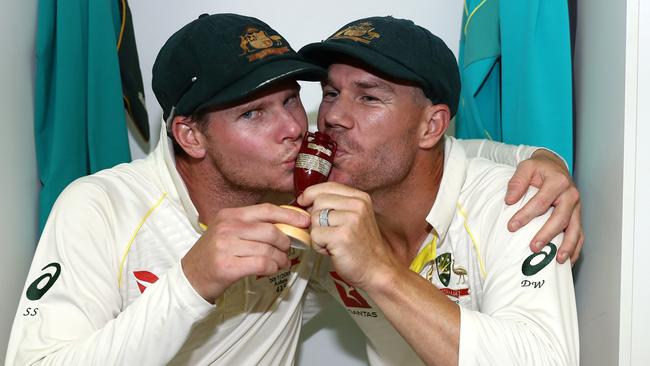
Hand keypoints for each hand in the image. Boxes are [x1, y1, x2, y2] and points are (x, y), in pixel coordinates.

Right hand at [181, 203, 309, 302]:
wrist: (190, 277)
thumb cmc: (215, 254)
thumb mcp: (229, 232)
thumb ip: (253, 225)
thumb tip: (286, 224)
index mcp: (230, 215)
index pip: (266, 210)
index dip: (289, 214)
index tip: (304, 221)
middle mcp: (227, 227)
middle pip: (270, 230)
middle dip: (285, 242)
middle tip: (287, 250)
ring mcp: (225, 246)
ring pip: (268, 249)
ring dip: (281, 258)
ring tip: (281, 263)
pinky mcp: (227, 266)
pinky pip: (261, 264)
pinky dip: (272, 268)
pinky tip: (271, 270)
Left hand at [298, 182, 397, 289]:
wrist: (377, 270)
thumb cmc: (362, 247)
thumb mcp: (354, 218)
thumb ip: (336, 205)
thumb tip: (306, 199)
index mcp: (360, 198)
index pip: (328, 186)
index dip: (311, 193)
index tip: (304, 202)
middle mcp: (357, 205)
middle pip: (318, 200)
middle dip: (316, 218)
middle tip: (328, 233)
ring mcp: (350, 220)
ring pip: (314, 218)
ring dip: (317, 233)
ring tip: (332, 243)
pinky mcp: (341, 236)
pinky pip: (314, 234)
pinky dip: (318, 246)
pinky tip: (332, 251)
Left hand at [505, 149, 583, 263]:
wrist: (554, 167)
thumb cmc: (539, 169)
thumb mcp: (526, 167)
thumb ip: (517, 181)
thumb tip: (510, 200)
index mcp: (558, 182)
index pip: (541, 202)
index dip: (526, 215)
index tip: (512, 226)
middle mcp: (571, 195)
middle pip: (560, 218)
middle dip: (547, 234)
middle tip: (534, 248)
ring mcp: (576, 207)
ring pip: (575, 229)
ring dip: (567, 246)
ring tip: (558, 260)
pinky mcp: (577, 216)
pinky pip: (579, 234)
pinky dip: (575, 248)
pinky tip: (568, 260)